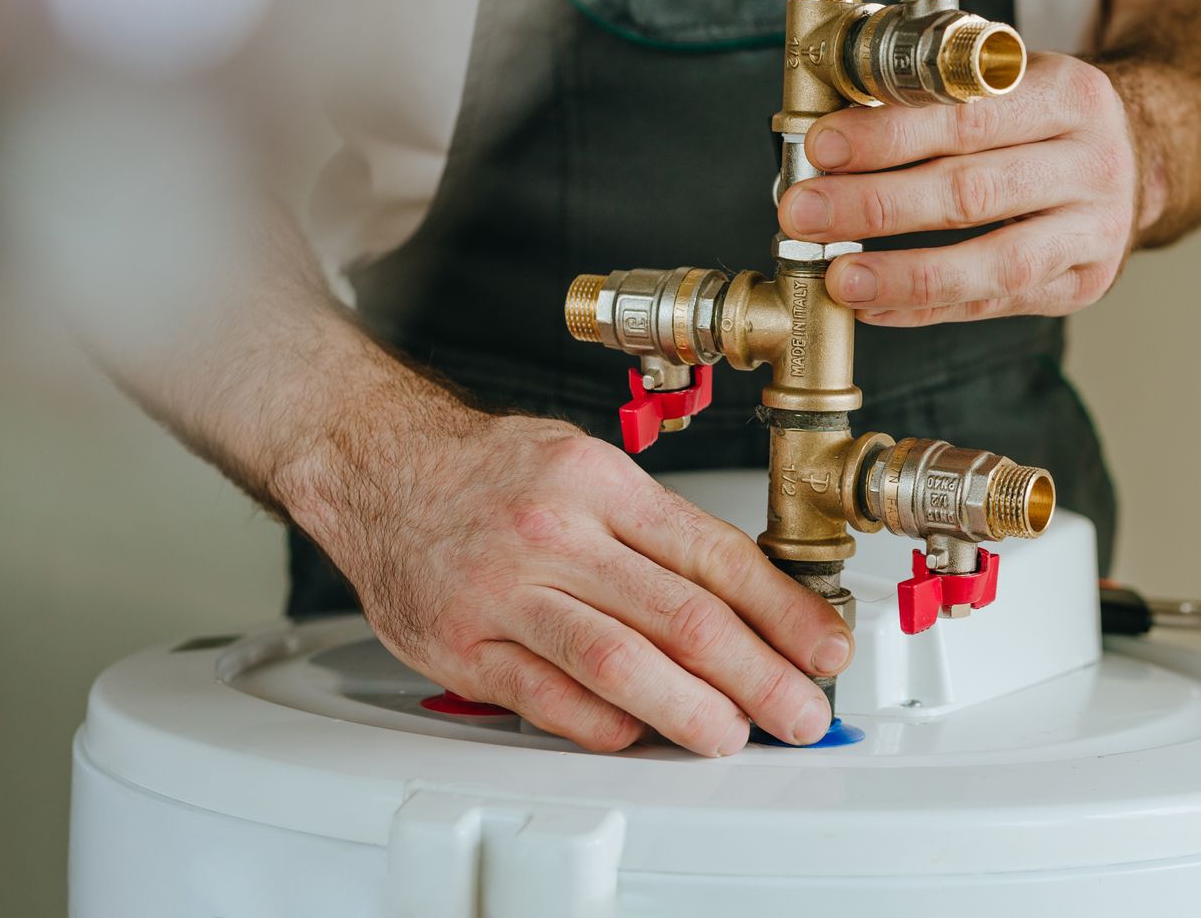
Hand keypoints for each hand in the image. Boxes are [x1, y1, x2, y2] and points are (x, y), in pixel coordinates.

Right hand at [289, 410, 850, 754]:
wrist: (376, 464)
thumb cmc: (491, 471)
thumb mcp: (588, 465)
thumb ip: (658, 531)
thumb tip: (752, 598)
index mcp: (602, 482)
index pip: (716, 555)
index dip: (784, 611)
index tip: (824, 648)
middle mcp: (557, 533)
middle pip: (681, 615)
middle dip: (759, 674)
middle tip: (800, 710)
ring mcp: (505, 592)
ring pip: (620, 663)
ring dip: (690, 710)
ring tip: (733, 736)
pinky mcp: (462, 645)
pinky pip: (548, 699)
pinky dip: (604, 725)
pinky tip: (641, 735)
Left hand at [778, 53, 1139, 324]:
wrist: (1139, 155)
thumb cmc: (1046, 116)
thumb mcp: (1010, 77)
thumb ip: (938, 93)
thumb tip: (831, 132)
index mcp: (1070, 95)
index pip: (970, 117)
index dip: (891, 135)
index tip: (824, 147)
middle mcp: (1092, 164)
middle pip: (975, 192)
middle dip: (878, 205)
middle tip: (805, 213)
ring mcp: (1096, 231)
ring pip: (995, 262)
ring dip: (905, 273)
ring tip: (838, 276)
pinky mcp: (1084, 283)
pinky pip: (994, 303)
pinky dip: (927, 308)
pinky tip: (873, 304)